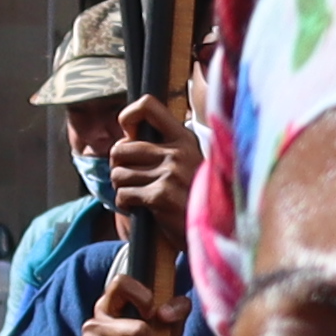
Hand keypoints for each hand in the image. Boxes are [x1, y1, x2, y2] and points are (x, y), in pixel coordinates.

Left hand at [100, 102, 202, 233]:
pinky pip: (123, 195)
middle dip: (118, 166)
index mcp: (184, 138)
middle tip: (128, 178)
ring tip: (136, 195)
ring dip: (121, 188)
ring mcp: (170, 173)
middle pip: (121, 148)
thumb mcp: (190, 162)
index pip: (148, 106)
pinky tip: (138, 208)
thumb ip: (165, 148)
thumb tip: (126, 138)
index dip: (128, 116)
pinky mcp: (160, 195)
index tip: (128, 134)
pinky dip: (125, 204)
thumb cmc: (196, 196)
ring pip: (118, 174)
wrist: (217, 229)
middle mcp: (177, 152)